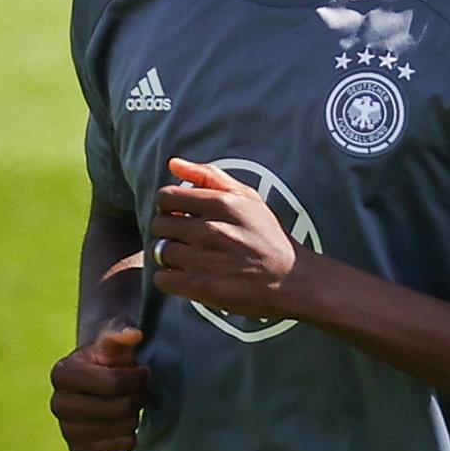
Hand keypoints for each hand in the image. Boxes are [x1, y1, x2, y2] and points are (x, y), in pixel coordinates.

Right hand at [50, 321, 148, 450]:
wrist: (98, 385)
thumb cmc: (107, 360)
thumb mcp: (112, 341)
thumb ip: (121, 332)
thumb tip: (134, 335)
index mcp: (63, 372)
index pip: (114, 383)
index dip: (137, 378)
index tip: (142, 372)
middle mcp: (58, 403)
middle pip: (118, 409)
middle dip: (137, 398)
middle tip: (140, 391)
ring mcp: (65, 430)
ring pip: (118, 430)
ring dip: (133, 418)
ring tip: (131, 406)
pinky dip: (124, 441)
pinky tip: (123, 426)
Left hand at [151, 158, 301, 317]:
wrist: (290, 279)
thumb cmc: (268, 236)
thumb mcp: (247, 197)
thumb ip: (208, 176)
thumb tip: (173, 163)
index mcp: (222, 203)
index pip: (166, 197)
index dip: (168, 206)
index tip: (180, 215)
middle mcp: (211, 229)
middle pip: (159, 224)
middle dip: (169, 230)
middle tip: (186, 239)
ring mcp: (205, 259)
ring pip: (160, 251)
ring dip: (170, 255)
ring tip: (190, 258)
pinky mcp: (202, 287)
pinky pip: (163, 279)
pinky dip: (170, 278)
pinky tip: (187, 276)